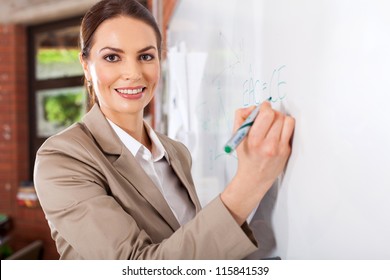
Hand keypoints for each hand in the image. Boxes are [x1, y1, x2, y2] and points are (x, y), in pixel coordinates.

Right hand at [221, 101, 294, 224]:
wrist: (255, 177)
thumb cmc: (246, 157)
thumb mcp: (237, 137)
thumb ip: (241, 117)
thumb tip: (253, 108)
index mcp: (254, 140)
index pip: (266, 114)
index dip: (265, 107)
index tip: (263, 108)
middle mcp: (269, 145)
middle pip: (277, 116)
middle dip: (272, 113)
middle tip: (267, 116)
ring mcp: (280, 148)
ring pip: (287, 121)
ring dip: (280, 118)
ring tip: (274, 123)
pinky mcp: (287, 150)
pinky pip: (290, 130)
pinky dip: (284, 127)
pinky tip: (277, 132)